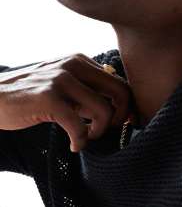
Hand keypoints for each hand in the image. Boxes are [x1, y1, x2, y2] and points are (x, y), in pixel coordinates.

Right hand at [0, 53, 133, 152]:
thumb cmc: (30, 97)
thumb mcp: (62, 87)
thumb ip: (88, 92)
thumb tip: (122, 108)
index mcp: (80, 61)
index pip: (120, 82)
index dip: (125, 107)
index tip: (119, 124)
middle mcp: (74, 65)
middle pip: (121, 93)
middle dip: (120, 118)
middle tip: (105, 132)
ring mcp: (61, 80)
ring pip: (104, 110)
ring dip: (99, 132)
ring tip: (86, 138)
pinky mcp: (49, 98)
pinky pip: (79, 126)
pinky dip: (80, 141)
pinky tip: (74, 146)